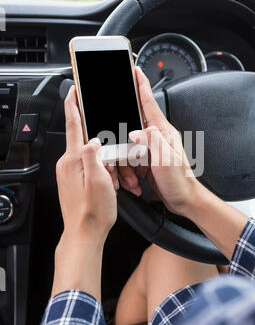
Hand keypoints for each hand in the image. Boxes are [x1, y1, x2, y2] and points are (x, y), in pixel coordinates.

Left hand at [52, 86, 117, 300]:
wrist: (85, 234)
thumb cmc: (94, 212)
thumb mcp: (100, 181)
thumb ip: (95, 155)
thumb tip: (93, 139)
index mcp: (73, 160)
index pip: (73, 124)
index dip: (74, 105)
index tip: (73, 90)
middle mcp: (68, 164)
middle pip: (85, 140)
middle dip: (101, 141)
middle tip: (111, 155)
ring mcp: (70, 172)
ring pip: (91, 155)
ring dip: (105, 161)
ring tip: (115, 180)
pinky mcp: (74, 180)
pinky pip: (90, 167)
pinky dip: (103, 171)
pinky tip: (111, 183)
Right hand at [118, 67, 199, 217]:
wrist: (184, 200)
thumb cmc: (180, 181)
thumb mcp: (166, 158)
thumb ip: (152, 140)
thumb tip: (136, 130)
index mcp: (162, 132)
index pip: (149, 103)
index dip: (141, 85)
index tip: (135, 71)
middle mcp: (155, 138)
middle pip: (131, 127)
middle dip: (122, 142)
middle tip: (128, 157)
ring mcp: (149, 150)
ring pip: (126, 147)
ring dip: (125, 165)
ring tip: (135, 178)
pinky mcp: (145, 162)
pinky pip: (128, 161)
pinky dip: (127, 173)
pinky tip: (135, 182)